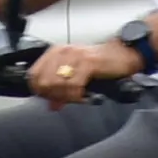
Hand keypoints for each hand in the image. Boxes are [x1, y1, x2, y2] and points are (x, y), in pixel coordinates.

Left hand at [28, 38, 144, 107]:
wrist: (123, 55)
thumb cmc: (101, 65)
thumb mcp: (77, 77)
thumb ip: (61, 90)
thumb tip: (51, 105)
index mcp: (55, 53)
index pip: (34, 75)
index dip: (40, 91)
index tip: (51, 99)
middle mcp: (63, 52)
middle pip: (43, 82)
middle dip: (52, 95)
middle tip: (65, 100)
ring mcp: (75, 56)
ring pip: (57, 84)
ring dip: (66, 97)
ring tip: (77, 99)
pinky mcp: (88, 63)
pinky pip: (74, 85)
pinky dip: (77, 96)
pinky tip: (84, 97)